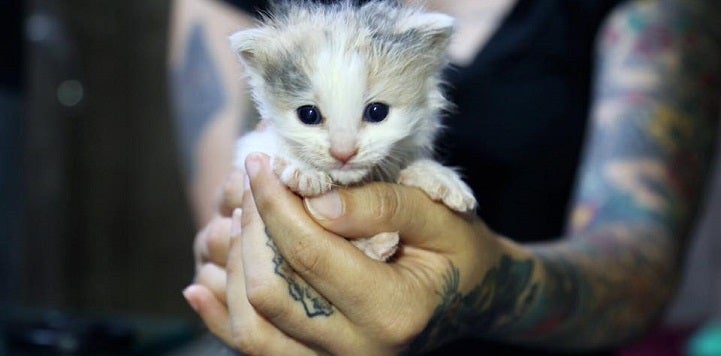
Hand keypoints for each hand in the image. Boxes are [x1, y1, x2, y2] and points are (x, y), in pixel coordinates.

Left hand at [186, 153, 508, 353]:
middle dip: (251, 229)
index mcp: (394, 310)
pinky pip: (257, 350)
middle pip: (271, 292)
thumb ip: (383, 205)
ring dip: (232, 269)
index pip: (310, 253)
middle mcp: (361, 351)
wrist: (470, 298)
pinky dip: (222, 317)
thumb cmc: (458, 251)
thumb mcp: (438, 216)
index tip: (261, 165)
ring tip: (236, 221)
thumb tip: (313, 199)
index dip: (276, 204)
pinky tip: (203, 282)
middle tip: (251, 186)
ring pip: (253, 327)